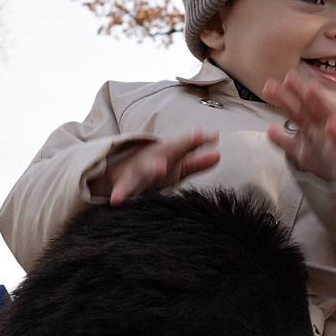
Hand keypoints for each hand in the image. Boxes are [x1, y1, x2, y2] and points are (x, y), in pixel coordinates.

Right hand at [96, 131, 220, 204]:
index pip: (182, 147)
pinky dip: (119, 194)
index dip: (195, 142)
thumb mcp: (177, 164)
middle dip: (172, 155)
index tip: (211, 135)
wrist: (118, 168)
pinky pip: (121, 189)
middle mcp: (151, 160)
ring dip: (149, 172)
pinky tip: (117, 200)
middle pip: (160, 158)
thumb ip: (197, 160)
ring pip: (141, 173)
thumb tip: (219, 151)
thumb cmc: (155, 166)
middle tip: (177, 158)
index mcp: (166, 154)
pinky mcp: (122, 185)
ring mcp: (136, 172)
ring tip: (158, 170)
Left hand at [261, 75, 335, 182]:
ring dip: (319, 101)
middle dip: (298, 92)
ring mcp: (331, 135)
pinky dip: (334, 132)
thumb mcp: (301, 150)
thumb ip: (284, 140)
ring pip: (325, 115)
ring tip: (310, 88)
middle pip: (307, 106)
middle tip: (288, 76)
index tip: (268, 86)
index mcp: (309, 125)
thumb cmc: (323, 157)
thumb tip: (268, 130)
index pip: (294, 109)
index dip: (282, 98)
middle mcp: (320, 125)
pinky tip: (330, 123)